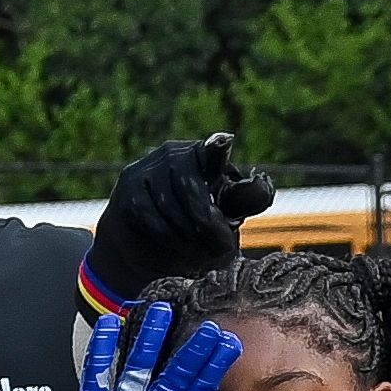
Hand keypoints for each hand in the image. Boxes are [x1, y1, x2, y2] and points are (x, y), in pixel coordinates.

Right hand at [61, 300, 239, 390]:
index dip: (211, 369)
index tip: (229, 344)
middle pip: (173, 377)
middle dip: (190, 352)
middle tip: (208, 326)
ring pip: (139, 369)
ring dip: (149, 342)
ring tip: (161, 313)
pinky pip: (97, 379)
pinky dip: (102, 353)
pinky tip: (109, 326)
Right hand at [90, 131, 279, 301]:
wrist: (148, 248)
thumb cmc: (197, 226)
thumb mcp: (227, 213)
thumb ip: (245, 200)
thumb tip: (262, 185)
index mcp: (204, 156)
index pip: (214, 150)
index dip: (218, 147)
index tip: (225, 141)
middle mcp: (173, 154)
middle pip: (191, 188)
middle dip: (208, 223)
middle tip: (221, 247)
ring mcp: (146, 169)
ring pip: (170, 205)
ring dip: (188, 235)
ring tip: (197, 249)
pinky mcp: (128, 191)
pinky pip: (150, 217)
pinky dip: (167, 237)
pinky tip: (176, 246)